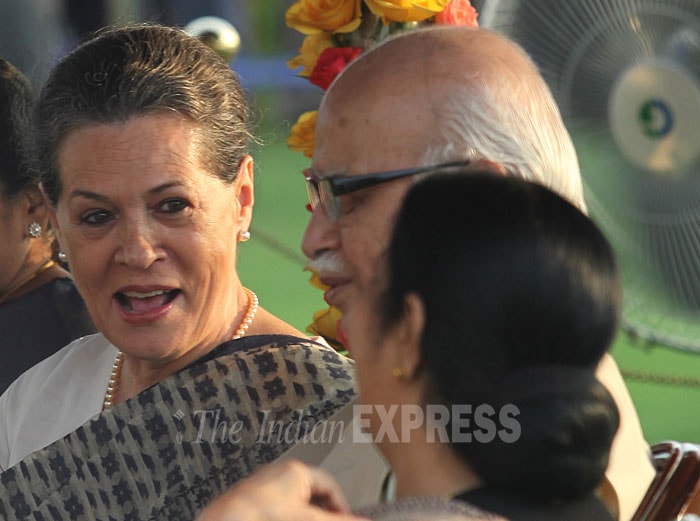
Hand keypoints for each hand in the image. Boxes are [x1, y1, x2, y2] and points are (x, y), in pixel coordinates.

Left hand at [196, 460, 367, 520]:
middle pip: (311, 494)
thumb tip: (363, 520)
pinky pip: (275, 506)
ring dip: (302, 513)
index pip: (330, 486)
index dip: (340, 506)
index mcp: (296, 471)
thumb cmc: (262, 516)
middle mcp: (278, 473)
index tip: (345, 520)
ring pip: (292, 501)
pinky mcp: (248, 499)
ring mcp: (262, 485)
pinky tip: (281, 520)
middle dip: (320, 512)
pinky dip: (283, 514)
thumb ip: (339, 520)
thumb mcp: (309, 520)